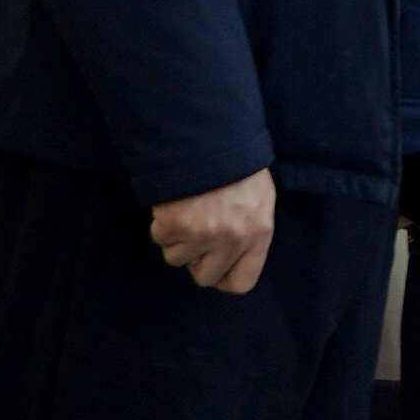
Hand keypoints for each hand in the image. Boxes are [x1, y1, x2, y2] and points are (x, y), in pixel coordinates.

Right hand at [149, 168, 276, 294]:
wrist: (208, 137)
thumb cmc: (236, 165)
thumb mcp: (258, 198)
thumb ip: (250, 231)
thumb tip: (232, 258)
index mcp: (259, 233)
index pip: (242, 282)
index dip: (223, 278)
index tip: (212, 266)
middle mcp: (233, 238)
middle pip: (204, 277)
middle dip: (195, 261)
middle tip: (194, 237)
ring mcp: (203, 233)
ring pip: (176, 258)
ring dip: (176, 239)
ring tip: (186, 212)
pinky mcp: (176, 223)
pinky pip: (159, 238)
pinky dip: (161, 224)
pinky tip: (174, 204)